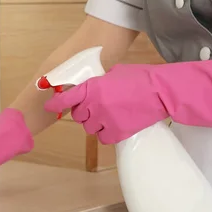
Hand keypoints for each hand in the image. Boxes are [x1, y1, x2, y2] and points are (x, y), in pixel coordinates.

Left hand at [44, 64, 168, 143]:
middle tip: (97, 108)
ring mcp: (104, 120)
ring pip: (89, 128)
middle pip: (78, 116)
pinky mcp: (116, 133)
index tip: (49, 106)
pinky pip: (102, 138)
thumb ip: (98, 82)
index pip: (66, 98)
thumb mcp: (114, 73)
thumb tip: (90, 87)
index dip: (56, 103)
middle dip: (85, 113)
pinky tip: (116, 126)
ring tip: (111, 116)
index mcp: (92, 88)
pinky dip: (107, 134)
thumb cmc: (140, 78)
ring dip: (96, 124)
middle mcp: (94, 105)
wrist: (162, 92)